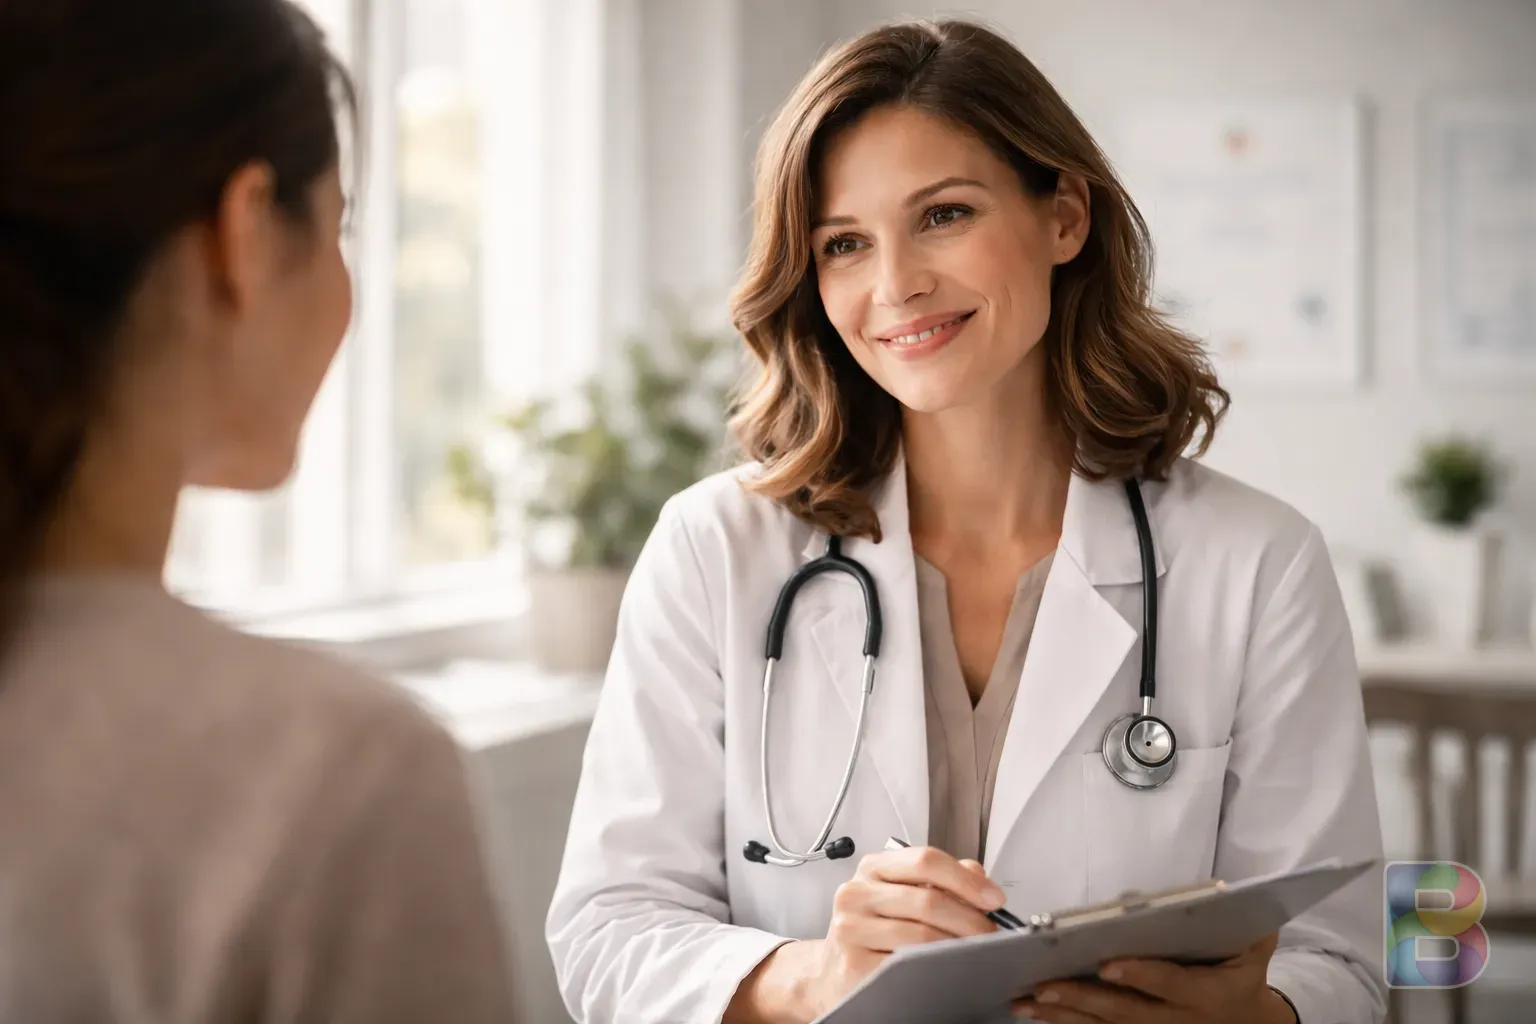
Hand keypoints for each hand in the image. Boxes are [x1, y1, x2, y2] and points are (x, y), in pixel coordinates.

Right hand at [803, 845, 1005, 1015]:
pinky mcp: (853, 965)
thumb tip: (979, 876)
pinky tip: (946, 969)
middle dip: (970, 918)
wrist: (832, 972)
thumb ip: (940, 880)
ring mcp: (850, 929)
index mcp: (872, 868)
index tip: (993, 898)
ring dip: (958, 946)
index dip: (966, 879)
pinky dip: (935, 968)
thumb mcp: (901, 895)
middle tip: (991, 933)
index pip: (925, 860)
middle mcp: (856, 893)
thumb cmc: (873, 931)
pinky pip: (906, 966)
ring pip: (921, 935)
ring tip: (975, 953)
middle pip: (928, 899)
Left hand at [1012, 932, 1297, 1022]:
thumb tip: (1223, 893)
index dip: (1140, 974)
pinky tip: (1036, 1013)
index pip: (1170, 983)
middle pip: (1127, 1011)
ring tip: (1026, 1001)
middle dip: (1083, 998)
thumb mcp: (1255, 947)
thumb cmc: (1242, 972)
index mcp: (1206, 992)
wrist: (1248, 1022)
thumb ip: (1243, 921)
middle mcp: (1177, 1019)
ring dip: (1064, 1016)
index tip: (1106, 963)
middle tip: (1045, 983)